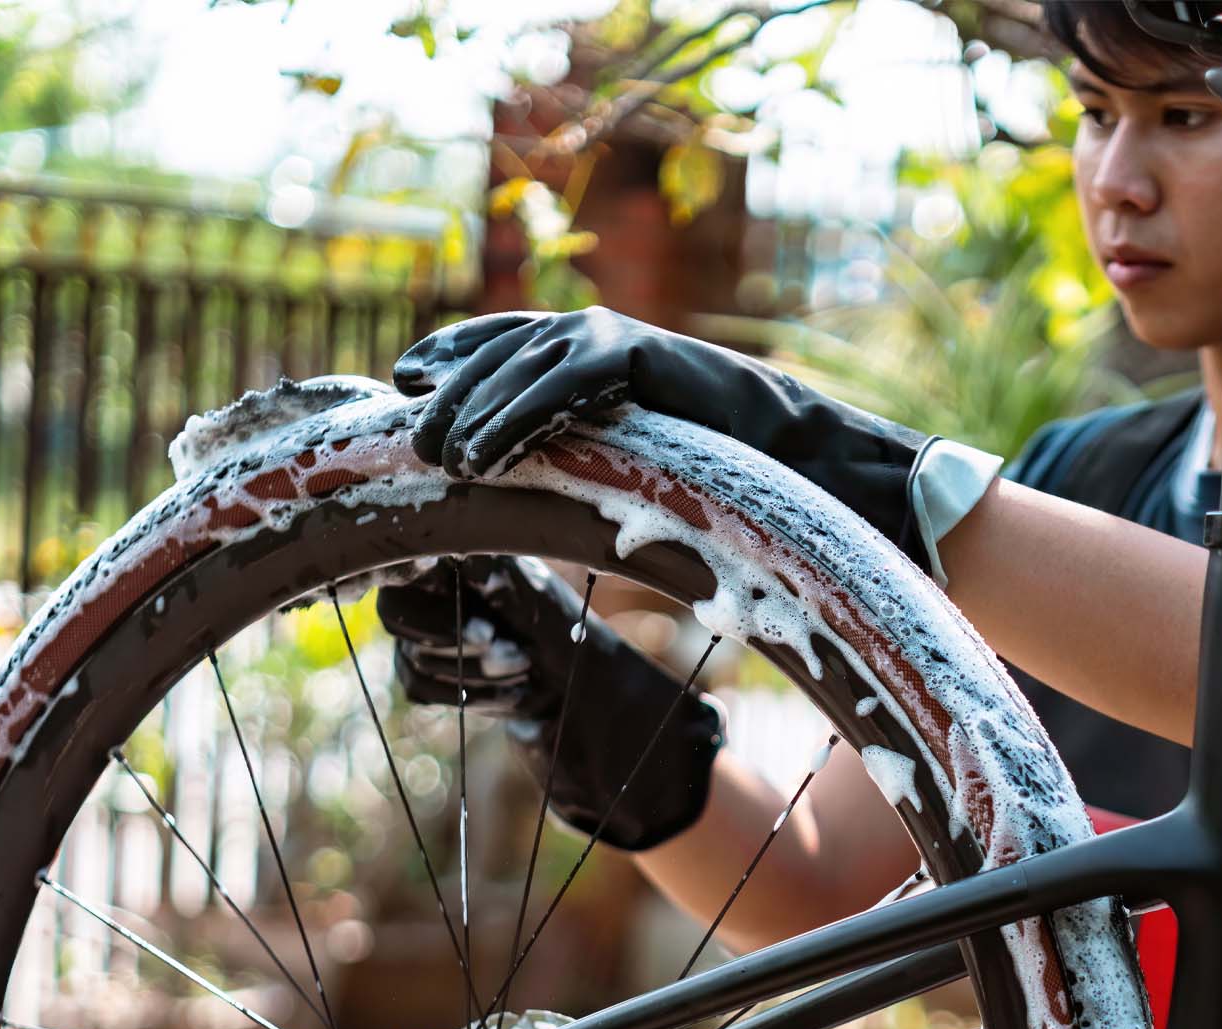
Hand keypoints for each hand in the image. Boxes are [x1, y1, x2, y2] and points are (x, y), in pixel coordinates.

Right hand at [372, 555, 725, 852]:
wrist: (592, 697)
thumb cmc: (572, 634)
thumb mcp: (538, 601)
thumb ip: (493, 577)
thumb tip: (454, 551)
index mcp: (461, 556)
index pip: (406, 559)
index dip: (423, 585)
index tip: (469, 612)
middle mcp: (437, 590)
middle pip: (397, 614)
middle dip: (455, 640)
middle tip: (508, 649)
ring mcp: (430, 634)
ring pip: (412, 657)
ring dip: (472, 672)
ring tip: (524, 668)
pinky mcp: (433, 675)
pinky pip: (420, 689)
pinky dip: (469, 697)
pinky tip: (513, 693)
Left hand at [393, 308, 993, 573]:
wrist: (818, 474)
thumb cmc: (737, 487)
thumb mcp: (639, 475)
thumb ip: (586, 463)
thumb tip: (530, 495)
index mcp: (596, 360)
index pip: (500, 347)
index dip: (447, 366)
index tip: (402, 394)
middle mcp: (600, 339)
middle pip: (494, 353)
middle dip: (443, 396)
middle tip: (404, 445)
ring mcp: (619, 339)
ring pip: (517, 361)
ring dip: (469, 410)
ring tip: (436, 459)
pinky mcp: (639, 354)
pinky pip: (561, 377)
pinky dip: (517, 410)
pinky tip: (483, 453)